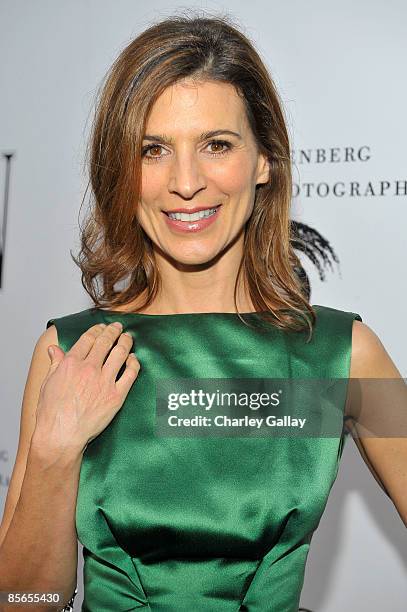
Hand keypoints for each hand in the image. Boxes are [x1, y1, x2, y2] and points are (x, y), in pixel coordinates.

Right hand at [33, 322, 139, 453]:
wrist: (61, 435)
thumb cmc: (51, 413)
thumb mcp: (48, 383)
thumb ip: (55, 363)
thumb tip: (54, 350)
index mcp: (71, 363)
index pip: (88, 339)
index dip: (97, 329)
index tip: (102, 327)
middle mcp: (89, 369)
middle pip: (105, 342)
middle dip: (113, 331)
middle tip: (118, 327)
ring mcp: (104, 381)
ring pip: (120, 353)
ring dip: (125, 342)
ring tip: (128, 338)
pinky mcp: (116, 396)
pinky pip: (130, 374)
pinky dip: (134, 363)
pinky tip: (134, 359)